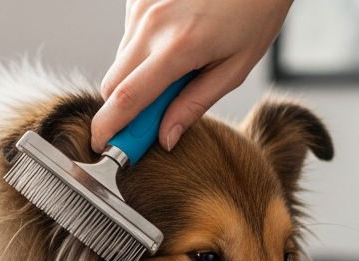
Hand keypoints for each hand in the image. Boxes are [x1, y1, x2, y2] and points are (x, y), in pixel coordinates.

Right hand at [93, 0, 293, 152]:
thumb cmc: (256, 11)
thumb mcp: (235, 68)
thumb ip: (195, 105)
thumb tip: (165, 138)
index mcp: (178, 47)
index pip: (127, 99)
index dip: (109, 129)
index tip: (102, 148)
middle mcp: (151, 25)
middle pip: (112, 85)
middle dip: (123, 109)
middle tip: (151, 119)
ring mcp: (141, 8)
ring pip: (120, 63)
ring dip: (137, 77)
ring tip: (177, 67)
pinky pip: (129, 39)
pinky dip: (144, 51)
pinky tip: (174, 40)